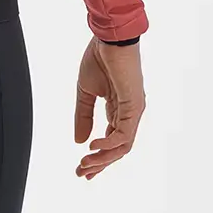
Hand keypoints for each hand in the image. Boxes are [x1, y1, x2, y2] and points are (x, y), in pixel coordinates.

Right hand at [74, 37, 144, 178]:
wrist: (108, 38)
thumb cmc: (99, 58)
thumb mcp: (85, 92)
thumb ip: (83, 116)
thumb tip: (79, 141)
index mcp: (117, 110)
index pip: (110, 141)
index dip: (97, 158)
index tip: (82, 171)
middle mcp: (128, 114)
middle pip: (117, 149)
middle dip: (99, 164)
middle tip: (80, 174)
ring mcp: (133, 112)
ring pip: (122, 146)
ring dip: (103, 158)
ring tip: (84, 164)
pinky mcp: (133, 106)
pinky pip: (124, 133)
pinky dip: (109, 143)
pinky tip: (93, 147)